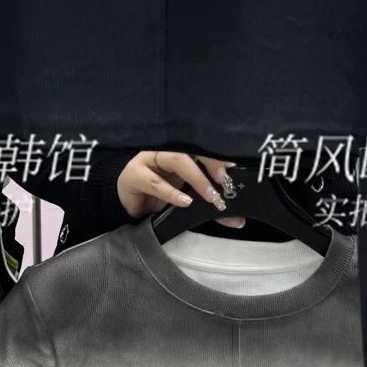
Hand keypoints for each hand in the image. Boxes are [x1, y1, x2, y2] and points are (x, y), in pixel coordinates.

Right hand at [117, 150, 242, 226]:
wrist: (127, 205)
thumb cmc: (157, 197)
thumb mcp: (186, 200)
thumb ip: (209, 207)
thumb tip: (238, 220)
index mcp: (179, 152)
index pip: (201, 147)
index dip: (217, 156)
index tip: (233, 170)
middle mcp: (165, 150)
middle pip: (191, 148)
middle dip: (210, 162)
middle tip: (224, 180)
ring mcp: (148, 159)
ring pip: (175, 159)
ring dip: (196, 177)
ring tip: (209, 195)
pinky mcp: (134, 175)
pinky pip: (155, 182)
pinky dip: (171, 192)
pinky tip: (184, 201)